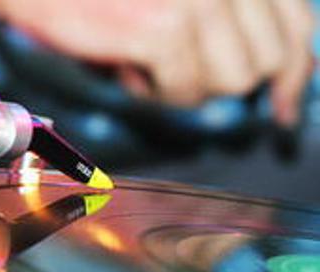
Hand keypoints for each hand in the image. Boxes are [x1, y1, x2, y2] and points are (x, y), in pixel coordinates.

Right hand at [0, 0, 316, 125]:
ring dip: (187, 87)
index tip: (285, 107)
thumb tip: (265, 74)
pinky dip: (155, 94)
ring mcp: (203, 0)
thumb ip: (226, 17)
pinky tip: (129, 70)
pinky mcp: (166, 28)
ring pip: (231, 82)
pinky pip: (184, 92)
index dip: (294, 72)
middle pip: (266, 61)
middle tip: (178, 78)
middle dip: (223, 81)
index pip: (296, 23)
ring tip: (147, 63)